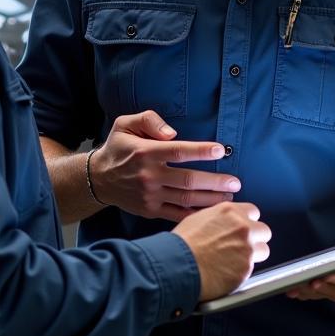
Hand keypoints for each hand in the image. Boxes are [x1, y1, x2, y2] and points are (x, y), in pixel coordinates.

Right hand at [91, 110, 241, 221]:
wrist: (98, 179)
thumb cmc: (118, 148)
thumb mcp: (125, 124)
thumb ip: (148, 120)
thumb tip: (171, 132)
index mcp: (146, 153)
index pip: (178, 152)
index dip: (200, 151)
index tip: (221, 150)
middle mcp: (149, 176)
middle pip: (188, 180)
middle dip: (215, 182)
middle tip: (235, 182)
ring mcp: (150, 196)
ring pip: (186, 199)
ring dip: (211, 199)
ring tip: (230, 197)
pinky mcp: (150, 210)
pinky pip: (177, 214)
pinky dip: (196, 215)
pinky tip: (212, 213)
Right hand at [173, 202, 271, 300]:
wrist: (177, 265)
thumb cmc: (181, 245)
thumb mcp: (198, 218)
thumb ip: (219, 219)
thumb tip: (224, 224)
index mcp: (230, 211)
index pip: (253, 212)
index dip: (247, 222)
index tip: (242, 229)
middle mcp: (242, 227)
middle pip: (263, 230)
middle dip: (255, 238)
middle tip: (241, 246)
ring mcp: (247, 248)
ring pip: (263, 250)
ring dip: (253, 255)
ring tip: (235, 261)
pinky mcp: (247, 269)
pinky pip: (252, 269)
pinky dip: (242, 271)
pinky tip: (227, 271)